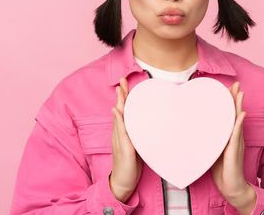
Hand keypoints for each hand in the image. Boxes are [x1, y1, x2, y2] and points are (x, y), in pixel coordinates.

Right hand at [109, 76, 141, 201]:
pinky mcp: (124, 148)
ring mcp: (120, 141)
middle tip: (122, 81)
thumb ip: (138, 134)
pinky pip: (121, 132)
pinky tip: (117, 112)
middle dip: (121, 96)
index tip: (126, 84)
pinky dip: (118, 121)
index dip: (124, 98)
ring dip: (119, 104)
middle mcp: (119, 134)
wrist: (122, 182)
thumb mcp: (136, 146)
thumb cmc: (130, 165)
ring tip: (120, 91)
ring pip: (119, 118)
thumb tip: (146, 123)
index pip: (124, 112)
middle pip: (119, 111)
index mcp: (123, 133)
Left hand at [211, 81, 256, 214]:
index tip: (225, 88)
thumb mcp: (212, 151)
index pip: (228, 116)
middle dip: (235, 98)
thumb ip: (208, 140)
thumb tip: (195, 129)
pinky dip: (239, 124)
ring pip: (237, 121)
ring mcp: (235, 143)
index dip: (228, 102)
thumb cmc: (222, 170)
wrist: (231, 187)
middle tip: (236, 83)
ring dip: (239, 106)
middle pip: (235, 114)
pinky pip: (237, 135)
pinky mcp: (235, 151)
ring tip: (239, 93)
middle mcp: (234, 137)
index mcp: (227, 136)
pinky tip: (241, 114)